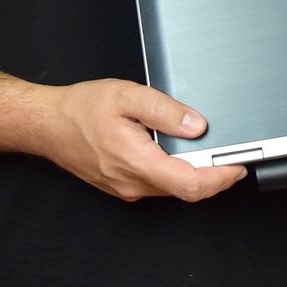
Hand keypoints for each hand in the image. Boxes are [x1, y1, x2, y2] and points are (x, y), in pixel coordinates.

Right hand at [42, 78, 245, 201]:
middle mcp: (132, 183)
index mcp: (136, 161)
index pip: (190, 184)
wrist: (48, 125)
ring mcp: (127, 188)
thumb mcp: (128, 97)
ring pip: (172, 188)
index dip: (220, 178)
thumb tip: (198, 126)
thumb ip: (166, 111)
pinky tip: (180, 152)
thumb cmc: (81, 109)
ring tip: (209, 150)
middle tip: (231, 154)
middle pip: (186, 189)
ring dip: (195, 173)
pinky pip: (158, 184)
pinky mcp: (123, 186)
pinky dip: (176, 172)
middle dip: (214, 174)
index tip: (239, 165)